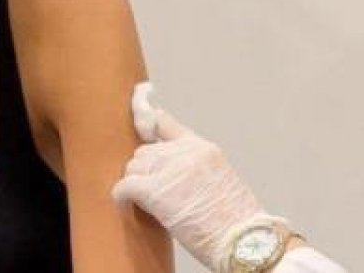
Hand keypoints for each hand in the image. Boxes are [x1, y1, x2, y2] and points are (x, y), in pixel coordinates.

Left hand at [112, 82, 263, 271]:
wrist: (242, 239)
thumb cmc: (235, 220)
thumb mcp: (220, 178)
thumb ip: (195, 166)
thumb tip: (169, 172)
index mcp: (203, 148)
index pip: (164, 124)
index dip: (148, 128)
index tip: (141, 133)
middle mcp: (185, 152)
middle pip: (145, 151)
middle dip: (144, 170)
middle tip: (149, 190)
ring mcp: (170, 169)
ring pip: (133, 167)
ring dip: (134, 183)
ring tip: (142, 201)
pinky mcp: (155, 191)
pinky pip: (125, 186)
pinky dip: (122, 197)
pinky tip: (127, 205)